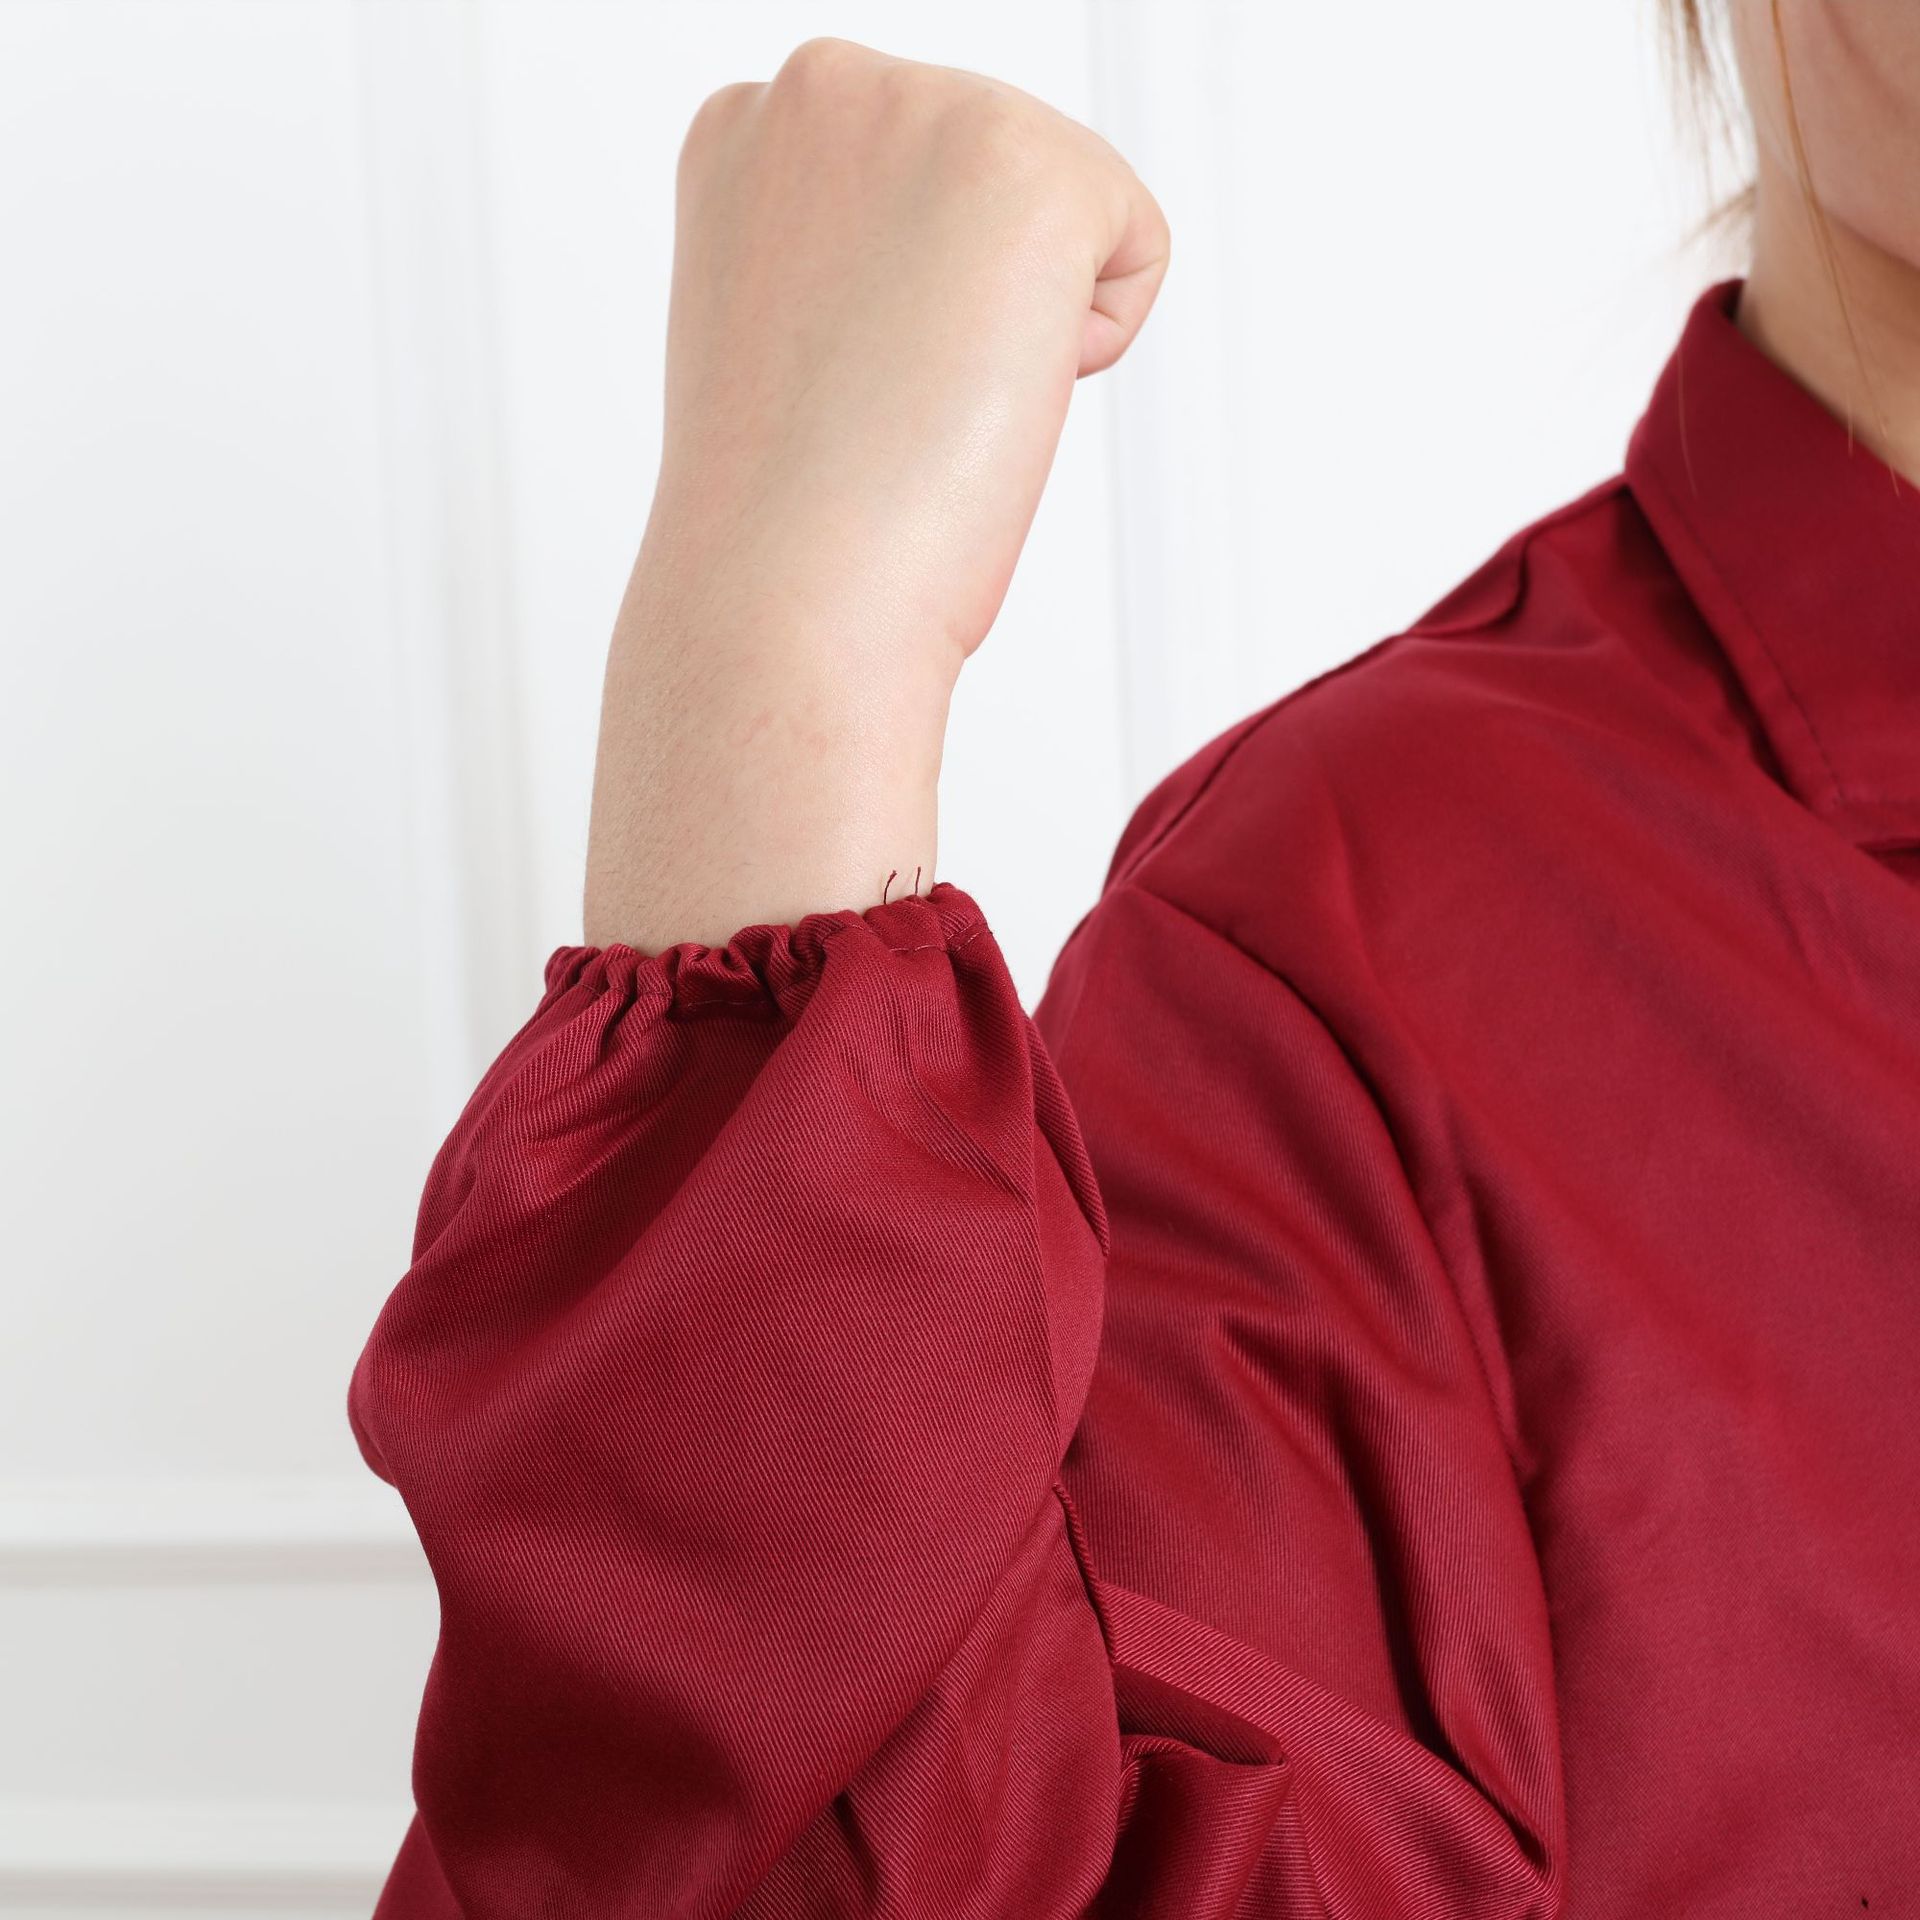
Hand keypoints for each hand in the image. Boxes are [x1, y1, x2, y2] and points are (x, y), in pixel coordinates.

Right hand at [586, 38, 1166, 946]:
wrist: (787, 597)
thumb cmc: (784, 517)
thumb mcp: (792, 332)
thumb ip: (854, 250)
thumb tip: (948, 255)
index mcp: (747, 130)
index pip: (914, 179)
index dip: (904, 306)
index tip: (840, 383)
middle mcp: (823, 87)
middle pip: (998, 181)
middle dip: (972, 301)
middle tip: (887, 403)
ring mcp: (925, 109)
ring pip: (1066, 210)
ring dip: (1022, 325)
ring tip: (926, 400)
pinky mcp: (1029, 164)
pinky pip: (1136, 243)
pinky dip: (1092, 344)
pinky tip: (989, 393)